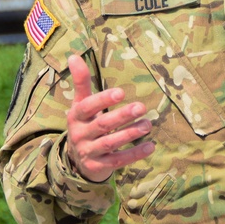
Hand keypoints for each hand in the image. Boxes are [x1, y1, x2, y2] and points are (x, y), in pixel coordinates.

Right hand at [65, 54, 154, 182]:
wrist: (76, 159)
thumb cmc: (84, 123)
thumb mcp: (80, 103)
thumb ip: (81, 81)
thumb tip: (74, 56)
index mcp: (75, 116)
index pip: (88, 107)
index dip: (103, 100)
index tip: (121, 92)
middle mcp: (79, 134)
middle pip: (102, 124)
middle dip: (122, 116)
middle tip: (142, 107)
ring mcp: (88, 152)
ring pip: (110, 143)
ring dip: (130, 134)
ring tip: (148, 124)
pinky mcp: (98, 167)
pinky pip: (117, 161)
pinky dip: (134, 154)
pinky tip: (150, 146)